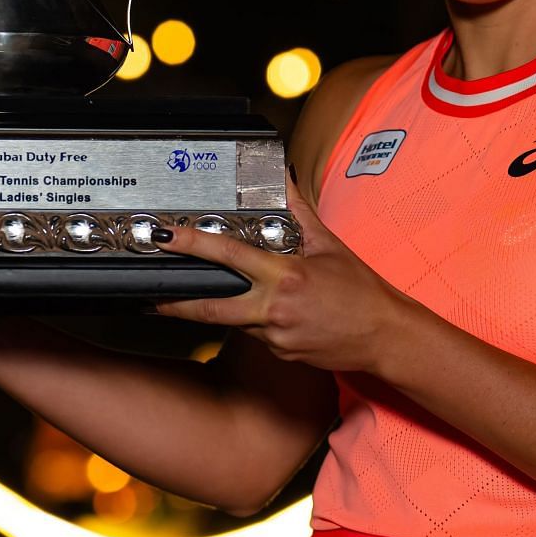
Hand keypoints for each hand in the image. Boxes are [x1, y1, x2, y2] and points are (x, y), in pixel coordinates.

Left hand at [152, 173, 412, 374]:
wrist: (384, 335)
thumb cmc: (361, 291)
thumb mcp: (330, 245)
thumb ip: (300, 213)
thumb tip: (284, 181)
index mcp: (286, 275)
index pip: (229, 256)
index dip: (192, 246)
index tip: (167, 238)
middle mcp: (275, 308)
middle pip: (211, 308)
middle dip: (177, 303)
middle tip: (151, 297)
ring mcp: (276, 337)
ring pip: (236, 322)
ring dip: (232, 308)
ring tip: (247, 297)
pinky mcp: (280, 355)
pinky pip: (258, 336)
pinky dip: (260, 322)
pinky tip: (283, 315)